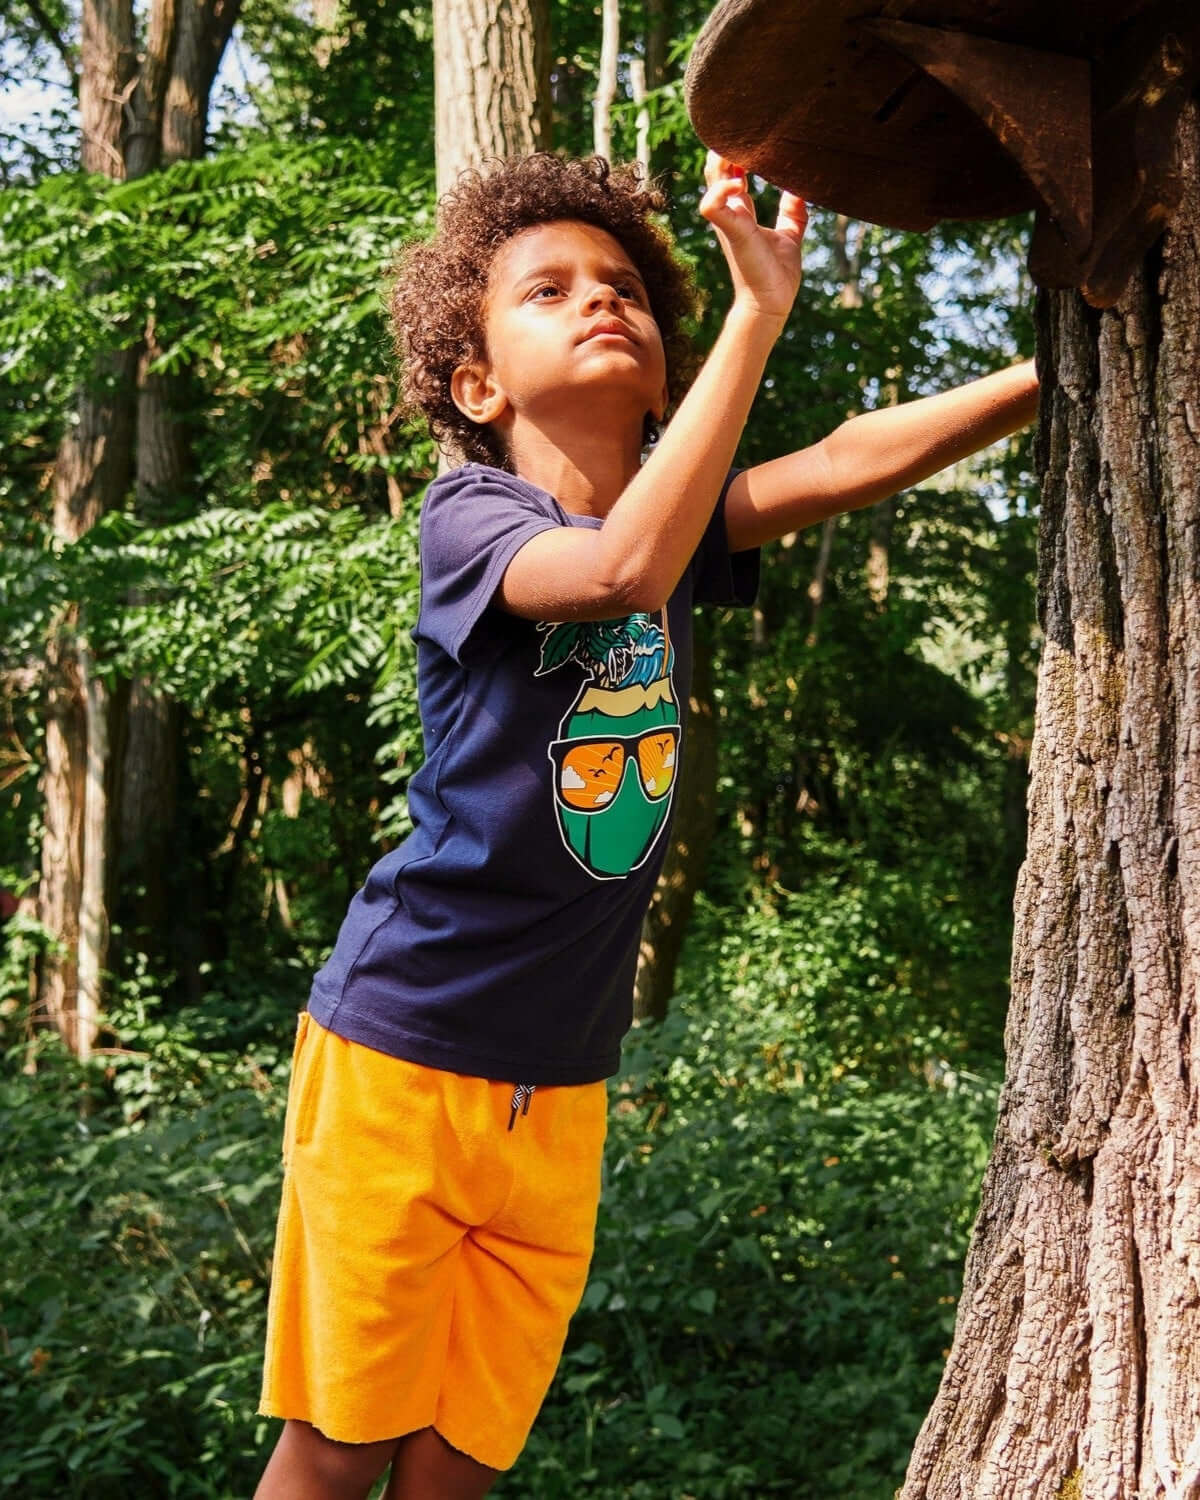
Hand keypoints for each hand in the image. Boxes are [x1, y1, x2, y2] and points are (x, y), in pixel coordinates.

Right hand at [700, 152, 806, 322]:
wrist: (773, 303)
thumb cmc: (777, 274)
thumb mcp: (790, 235)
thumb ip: (793, 212)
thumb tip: (802, 189)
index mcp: (742, 212)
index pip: (731, 171)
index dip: (736, 152)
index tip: (752, 135)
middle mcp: (732, 213)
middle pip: (716, 169)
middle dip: (725, 147)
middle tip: (745, 132)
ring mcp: (729, 222)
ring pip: (711, 180)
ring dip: (720, 160)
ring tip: (738, 148)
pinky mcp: (732, 233)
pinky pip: (712, 206)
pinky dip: (721, 190)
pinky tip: (740, 182)